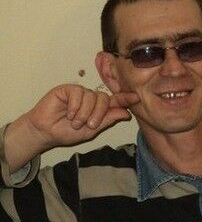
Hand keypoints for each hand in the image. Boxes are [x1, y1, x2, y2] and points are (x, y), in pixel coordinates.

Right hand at [24, 84, 138, 147]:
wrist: (46, 132)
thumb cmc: (67, 132)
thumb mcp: (91, 130)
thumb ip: (107, 120)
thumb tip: (126, 113)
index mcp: (99, 109)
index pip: (115, 102)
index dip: (126, 99)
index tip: (137, 97)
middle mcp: (91, 99)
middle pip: (105, 99)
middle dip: (98, 113)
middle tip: (89, 125)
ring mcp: (80, 93)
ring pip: (92, 96)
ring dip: (84, 112)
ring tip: (75, 122)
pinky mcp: (68, 89)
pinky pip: (78, 93)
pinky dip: (75, 106)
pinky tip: (69, 114)